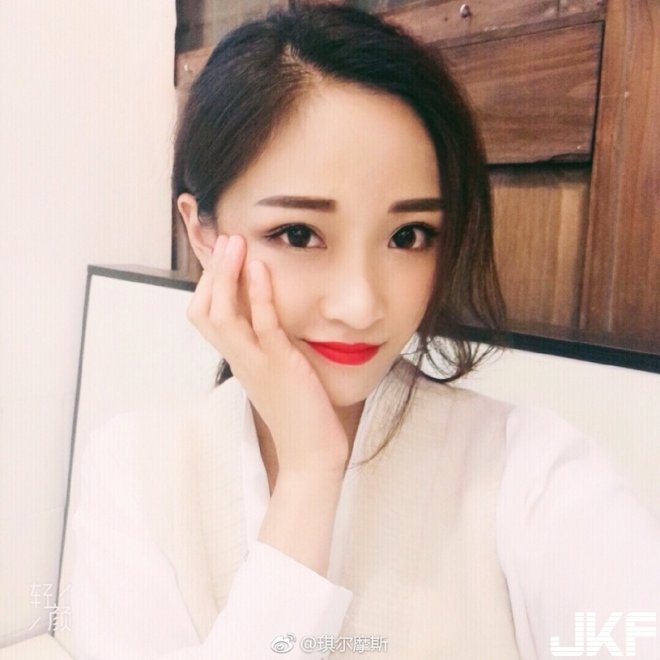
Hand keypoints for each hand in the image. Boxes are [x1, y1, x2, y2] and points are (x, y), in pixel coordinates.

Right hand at [187, 234, 348, 475]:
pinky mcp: (279, 367)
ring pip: (222, 315)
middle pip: (202, 311)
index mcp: (238, 358)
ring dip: (226, 276)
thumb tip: (272, 314)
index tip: (223, 255)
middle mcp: (239, 359)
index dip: (208, 283)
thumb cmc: (299, 410)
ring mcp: (256, 363)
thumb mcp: (277, 369)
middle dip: (212, 272)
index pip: (205, 316)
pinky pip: (261, 326)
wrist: (311, 451)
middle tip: (226, 239)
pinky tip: (260, 269)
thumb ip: (269, 343)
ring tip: (235, 243)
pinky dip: (258, 295)